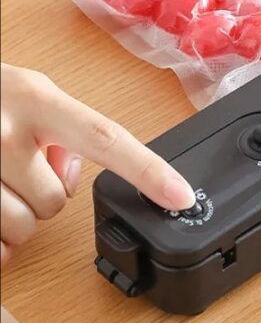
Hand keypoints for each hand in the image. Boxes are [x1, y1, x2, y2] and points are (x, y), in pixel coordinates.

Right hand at [0, 64, 195, 264]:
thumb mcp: (26, 92)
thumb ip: (61, 125)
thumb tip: (74, 171)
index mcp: (36, 101)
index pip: (107, 139)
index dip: (148, 171)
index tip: (182, 197)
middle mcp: (4, 134)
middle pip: (54, 203)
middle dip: (42, 194)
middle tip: (17, 167)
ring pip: (20, 230)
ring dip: (13, 217)